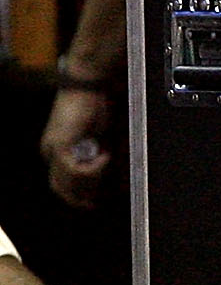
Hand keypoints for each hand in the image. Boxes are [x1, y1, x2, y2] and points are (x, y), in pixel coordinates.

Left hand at [41, 89, 107, 210]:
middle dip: (82, 197)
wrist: (86, 84)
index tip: (96, 200)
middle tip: (100, 200)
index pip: (61, 183)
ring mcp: (54, 150)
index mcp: (55, 149)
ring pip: (67, 184)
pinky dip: (93, 169)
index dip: (79, 195)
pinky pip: (76, 171)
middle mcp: (50, 152)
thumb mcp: (94, 133)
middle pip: (61, 189)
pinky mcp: (61, 145)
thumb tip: (104, 170)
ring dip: (91, 180)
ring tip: (107, 164)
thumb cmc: (94, 104)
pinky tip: (106, 156)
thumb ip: (95, 153)